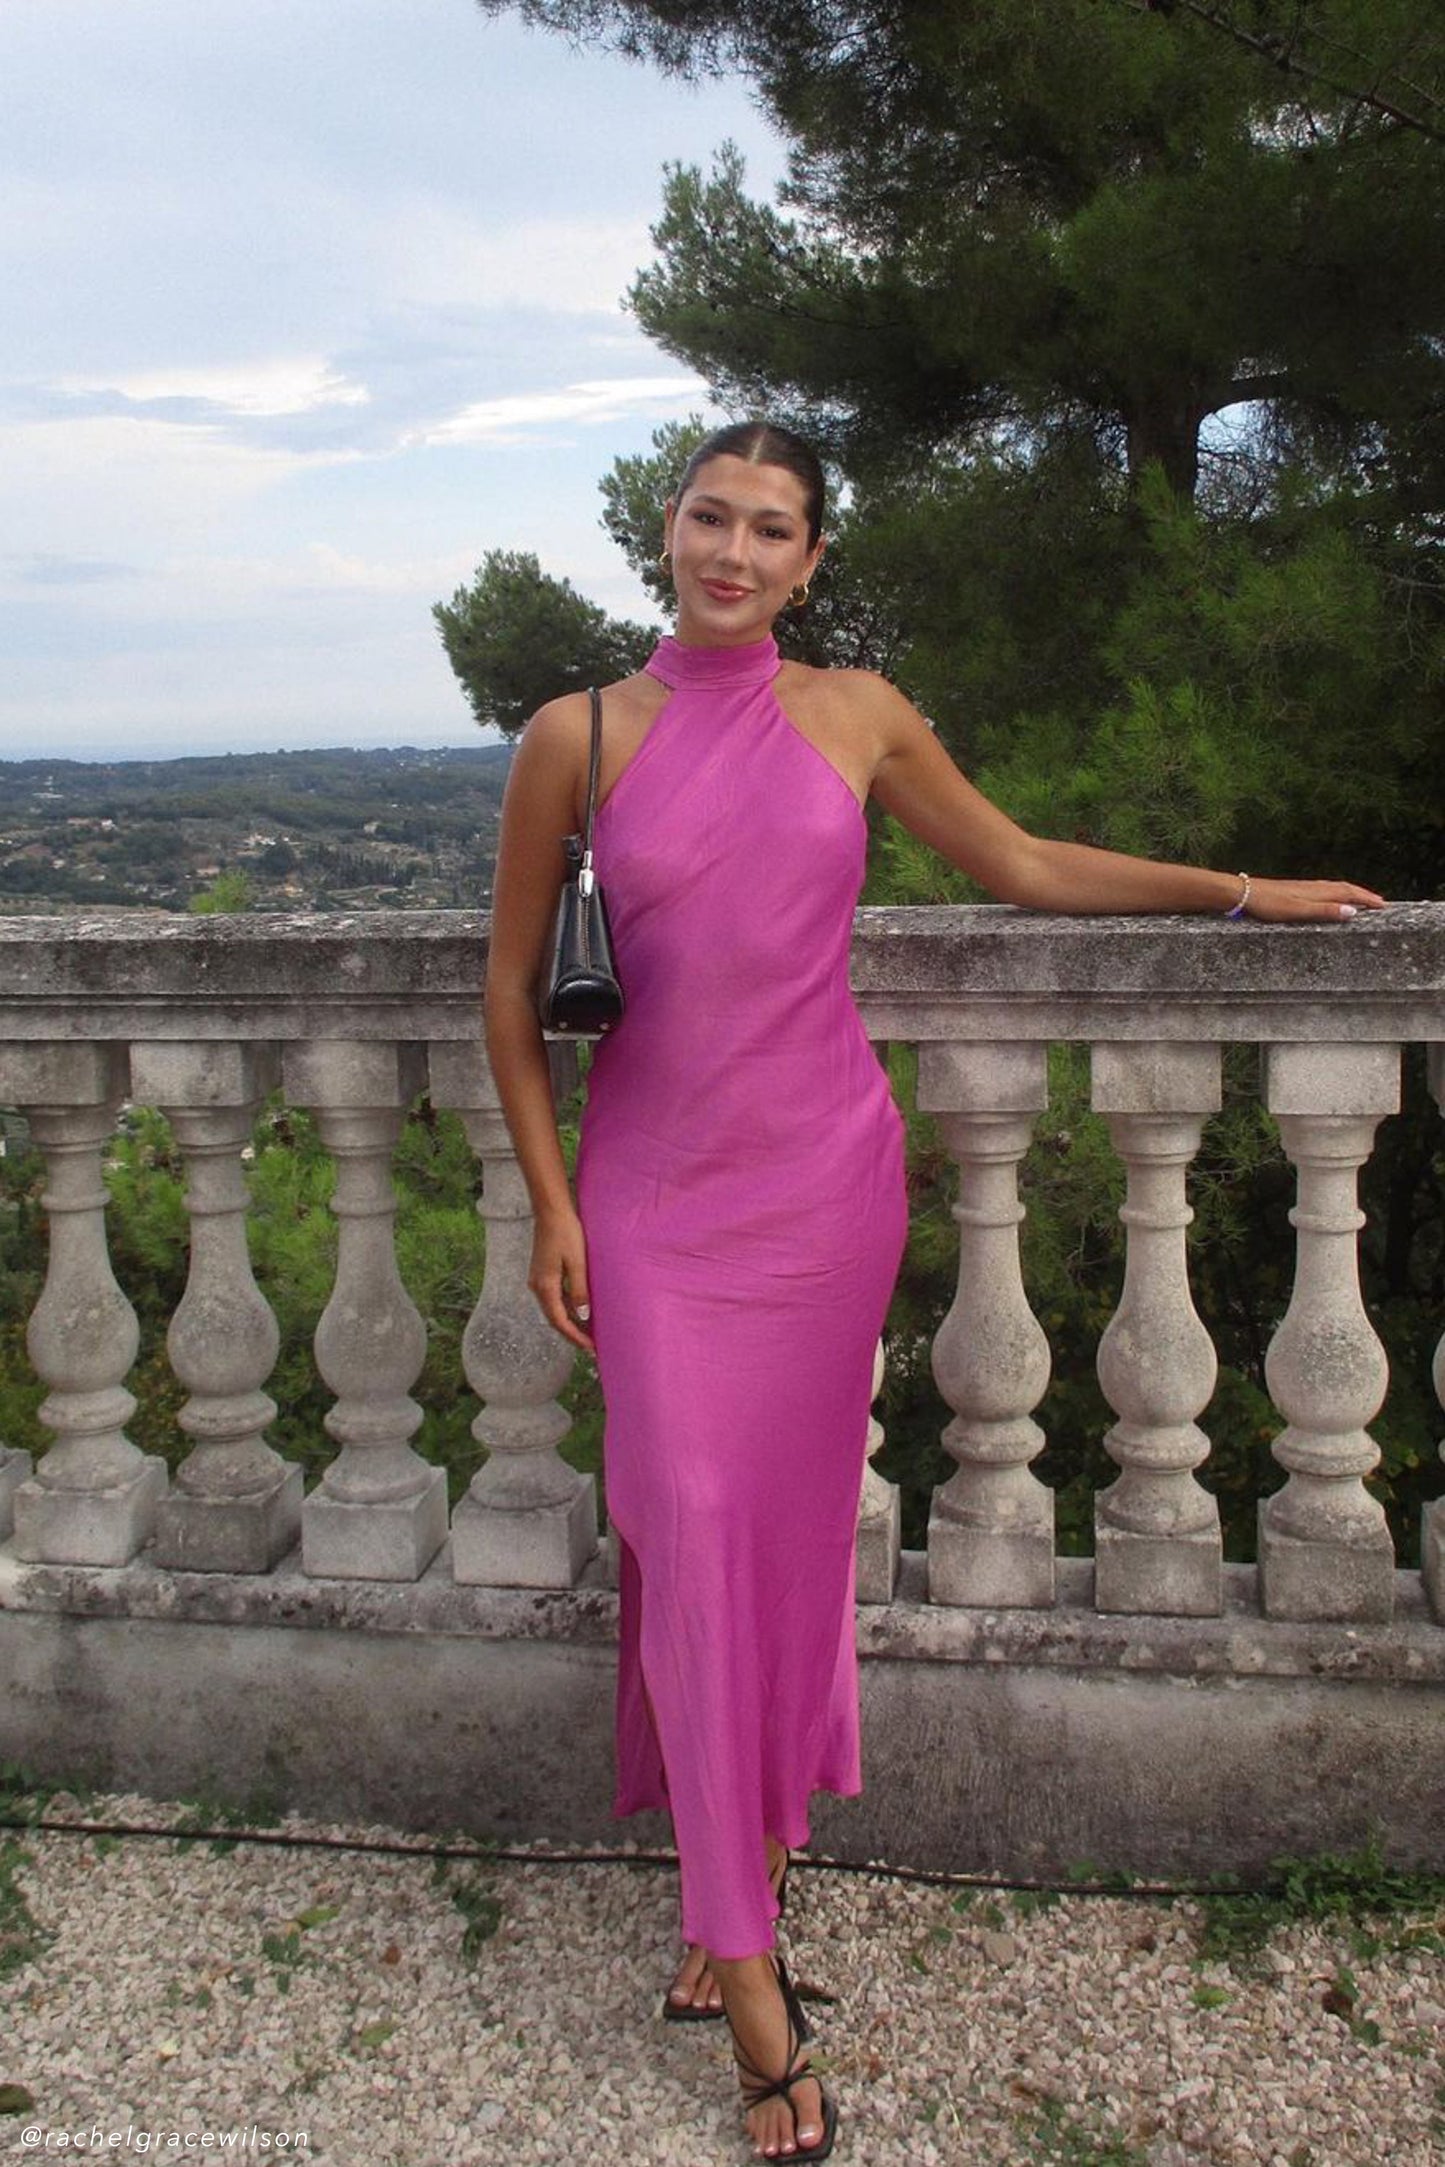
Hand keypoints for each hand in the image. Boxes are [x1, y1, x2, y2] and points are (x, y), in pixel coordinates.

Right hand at [528, 1205, 595, 1355]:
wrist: (551, 1211)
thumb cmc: (566, 1233)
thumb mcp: (578, 1263)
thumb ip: (580, 1291)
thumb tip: (584, 1317)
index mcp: (545, 1287)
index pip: (560, 1322)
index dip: (576, 1337)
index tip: (591, 1349)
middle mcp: (537, 1286)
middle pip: (555, 1319)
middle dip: (573, 1334)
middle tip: (592, 1347)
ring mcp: (537, 1280)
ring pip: (554, 1309)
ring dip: (570, 1322)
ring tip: (588, 1333)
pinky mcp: (542, 1273)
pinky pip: (554, 1298)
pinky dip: (566, 1308)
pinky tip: (579, 1311)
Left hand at [1243, 878, 1387, 922]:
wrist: (1243, 893)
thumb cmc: (1269, 903)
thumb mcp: (1298, 911)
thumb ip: (1324, 911)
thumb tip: (1352, 911)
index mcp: (1318, 891)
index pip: (1349, 893)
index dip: (1367, 899)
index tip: (1384, 905)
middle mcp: (1314, 887)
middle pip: (1344, 888)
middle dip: (1363, 895)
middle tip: (1379, 902)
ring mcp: (1304, 888)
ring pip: (1334, 888)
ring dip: (1350, 893)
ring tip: (1361, 899)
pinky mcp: (1295, 890)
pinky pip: (1323, 890)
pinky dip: (1335, 893)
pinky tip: (1330, 898)